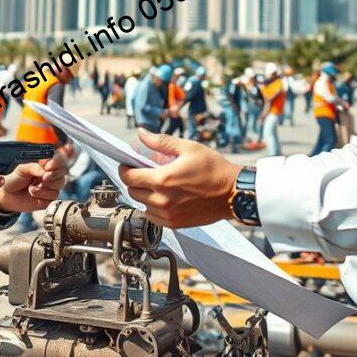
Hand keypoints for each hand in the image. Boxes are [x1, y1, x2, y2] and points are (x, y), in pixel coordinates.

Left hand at [0, 150, 68, 213]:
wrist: (7, 195)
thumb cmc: (15, 179)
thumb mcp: (22, 169)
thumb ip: (34, 167)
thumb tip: (44, 171)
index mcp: (45, 166)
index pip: (58, 161)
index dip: (56, 163)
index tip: (48, 166)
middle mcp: (50, 176)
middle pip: (62, 173)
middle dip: (53, 175)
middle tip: (43, 178)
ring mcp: (50, 187)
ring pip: (58, 185)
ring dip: (45, 187)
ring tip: (31, 188)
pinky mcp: (48, 199)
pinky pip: (52, 197)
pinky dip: (42, 196)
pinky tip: (33, 194)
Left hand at [119, 130, 241, 227]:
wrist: (233, 193)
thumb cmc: (214, 169)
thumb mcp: (188, 148)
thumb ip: (161, 141)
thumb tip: (142, 133)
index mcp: (163, 179)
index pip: (129, 177)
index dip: (124, 169)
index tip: (127, 165)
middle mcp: (163, 199)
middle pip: (133, 192)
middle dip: (134, 181)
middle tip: (143, 173)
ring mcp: (168, 214)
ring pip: (142, 205)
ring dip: (144, 195)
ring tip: (156, 186)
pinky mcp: (175, 224)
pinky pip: (152, 218)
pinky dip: (153, 208)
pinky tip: (163, 199)